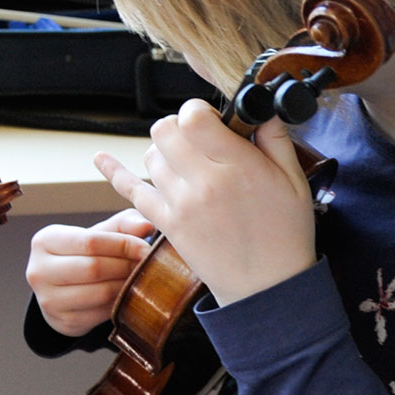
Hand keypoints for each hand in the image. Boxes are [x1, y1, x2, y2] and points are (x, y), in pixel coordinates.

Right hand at [25, 209, 153, 336]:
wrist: (61, 288)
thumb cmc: (82, 255)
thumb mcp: (98, 234)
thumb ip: (122, 225)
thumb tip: (145, 227)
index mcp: (44, 241)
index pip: (90, 242)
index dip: (122, 244)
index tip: (145, 247)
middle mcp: (39, 270)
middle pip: (94, 268)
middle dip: (126, 266)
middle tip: (146, 264)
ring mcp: (48, 299)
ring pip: (100, 293)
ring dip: (126, 286)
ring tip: (138, 278)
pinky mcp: (63, 321)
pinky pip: (102, 313)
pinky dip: (119, 304)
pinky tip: (125, 294)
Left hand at [94, 99, 317, 305]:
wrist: (267, 287)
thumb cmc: (285, 234)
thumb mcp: (294, 182)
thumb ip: (274, 139)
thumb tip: (261, 107)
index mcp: (236, 167)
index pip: (193, 118)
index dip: (197, 111)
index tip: (209, 120)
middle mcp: (202, 182)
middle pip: (164, 131)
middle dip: (178, 127)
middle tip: (196, 140)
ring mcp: (179, 203)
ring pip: (151, 156)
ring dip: (164, 152)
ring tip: (186, 163)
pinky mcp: (165, 222)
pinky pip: (131, 190)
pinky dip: (114, 171)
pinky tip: (100, 158)